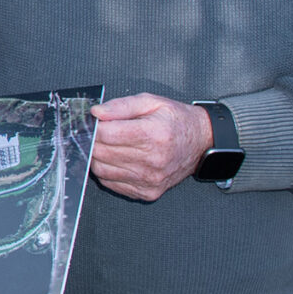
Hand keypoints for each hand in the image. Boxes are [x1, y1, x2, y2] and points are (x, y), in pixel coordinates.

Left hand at [90, 92, 213, 201]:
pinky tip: (115, 160)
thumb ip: (121, 106)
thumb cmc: (177, 121)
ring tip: (106, 145)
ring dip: (97, 157)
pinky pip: (112, 184)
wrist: (201, 142)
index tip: (91, 122)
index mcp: (153, 134)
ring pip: (103, 170)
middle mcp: (153, 160)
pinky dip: (107, 172)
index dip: (94, 127)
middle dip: (93, 141)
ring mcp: (150, 179)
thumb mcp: (152, 102)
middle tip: (95, 133)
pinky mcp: (147, 192)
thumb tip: (97, 113)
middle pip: (102, 153)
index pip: (107, 134)